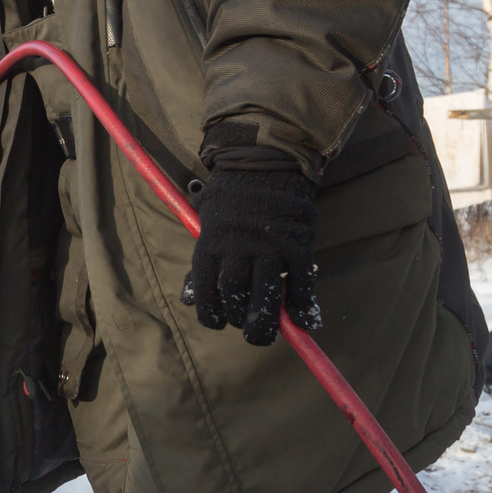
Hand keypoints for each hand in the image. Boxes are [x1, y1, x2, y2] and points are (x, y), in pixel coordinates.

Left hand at [181, 154, 318, 345]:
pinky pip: (301, 283)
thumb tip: (188, 299)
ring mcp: (270, 246)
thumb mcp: (207, 221)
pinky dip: (303, 305)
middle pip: (236, 298)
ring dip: (267, 321)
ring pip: (267, 296)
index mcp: (211, 242)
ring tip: (267, 333)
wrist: (267, 159)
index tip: (218, 323)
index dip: (212, 315)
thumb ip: (202, 260)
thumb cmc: (232, 194)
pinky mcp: (298, 244)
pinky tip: (303, 318)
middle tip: (247, 331)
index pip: (206, 291)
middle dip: (241, 321)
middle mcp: (238, 247)